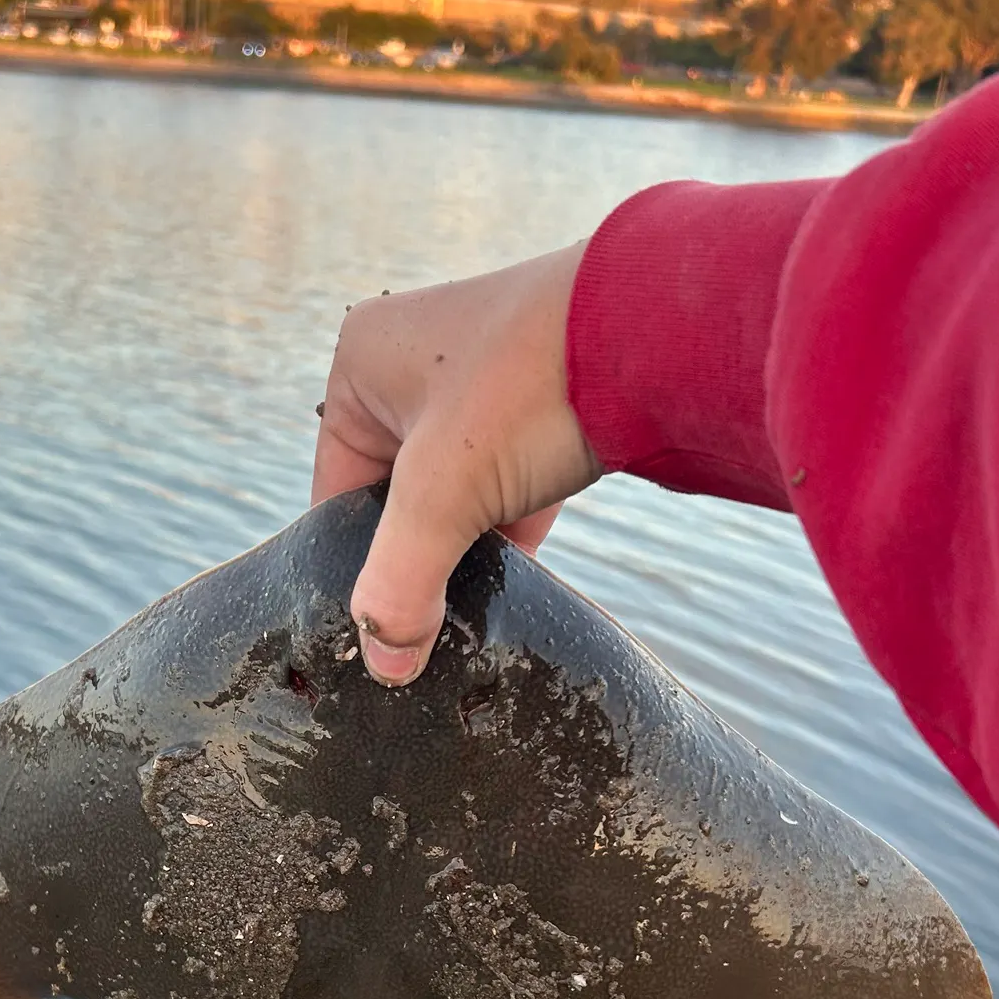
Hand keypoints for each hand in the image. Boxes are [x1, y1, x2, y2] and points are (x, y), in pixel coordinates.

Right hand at [311, 240, 602, 685]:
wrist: (662, 334)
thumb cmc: (531, 387)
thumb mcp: (445, 492)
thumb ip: (402, 582)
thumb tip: (385, 664)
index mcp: (361, 364)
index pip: (337, 493)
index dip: (355, 565)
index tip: (380, 631)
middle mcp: (412, 365)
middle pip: (396, 498)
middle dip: (419, 559)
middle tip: (431, 630)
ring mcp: (480, 383)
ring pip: (455, 495)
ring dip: (468, 549)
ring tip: (476, 612)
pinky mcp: (537, 405)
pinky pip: (505, 485)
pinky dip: (512, 532)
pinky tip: (521, 587)